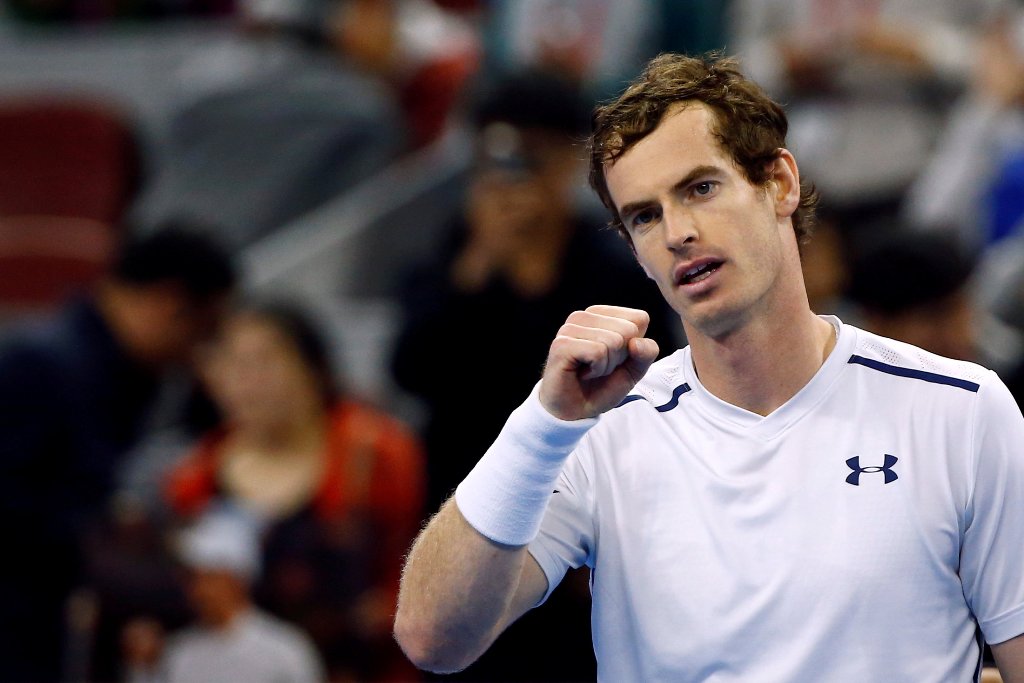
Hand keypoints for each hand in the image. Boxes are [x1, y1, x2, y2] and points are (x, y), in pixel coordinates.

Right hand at [539, 305, 659, 420]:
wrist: (575, 411)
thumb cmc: (601, 386)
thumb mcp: (634, 370)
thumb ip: (646, 353)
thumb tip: (636, 342)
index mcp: (601, 314)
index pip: (639, 319)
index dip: (634, 346)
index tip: (614, 359)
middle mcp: (583, 316)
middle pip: (627, 330)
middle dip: (620, 357)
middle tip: (600, 367)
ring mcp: (570, 328)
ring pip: (613, 341)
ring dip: (607, 366)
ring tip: (590, 371)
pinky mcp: (561, 344)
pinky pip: (598, 352)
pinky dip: (596, 370)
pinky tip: (582, 373)